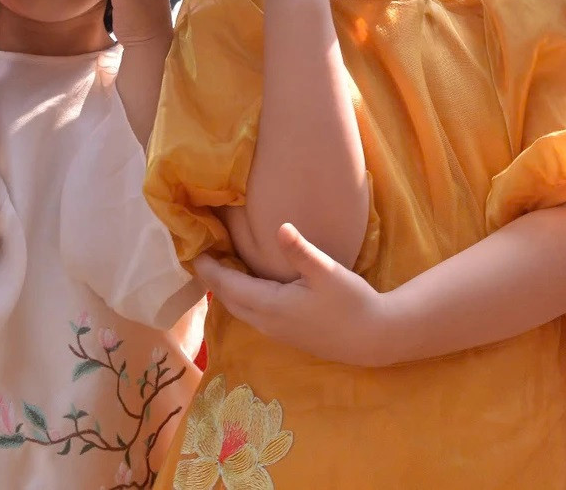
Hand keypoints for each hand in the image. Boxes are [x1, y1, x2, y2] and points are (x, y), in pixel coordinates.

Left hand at [192, 222, 407, 366]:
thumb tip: (280, 227)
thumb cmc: (351, 303)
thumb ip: (300, 251)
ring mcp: (276, 331)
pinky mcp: (286, 333)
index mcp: (271, 306)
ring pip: (240, 309)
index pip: (229, 286)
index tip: (193, 251)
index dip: (210, 269)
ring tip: (217, 266)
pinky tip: (246, 285)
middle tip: (200, 254)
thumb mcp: (327, 273)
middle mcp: (267, 322)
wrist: (372, 338)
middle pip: (228, 300)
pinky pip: (252, 314)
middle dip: (212, 279)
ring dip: (226, 290)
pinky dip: (240, 297)